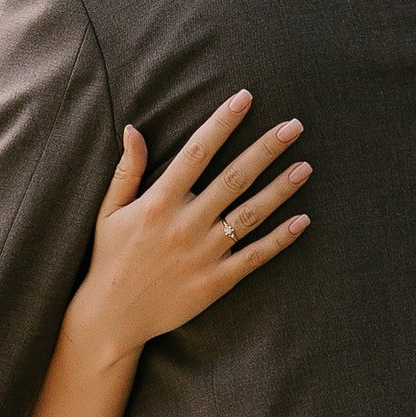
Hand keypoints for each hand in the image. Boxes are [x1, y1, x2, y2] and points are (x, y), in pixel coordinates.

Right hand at [71, 91, 311, 365]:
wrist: (111, 317)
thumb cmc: (110, 259)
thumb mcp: (109, 211)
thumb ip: (127, 170)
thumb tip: (134, 128)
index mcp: (158, 202)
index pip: (197, 153)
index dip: (222, 123)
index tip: (245, 98)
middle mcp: (185, 224)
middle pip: (234, 178)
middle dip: (266, 149)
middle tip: (294, 125)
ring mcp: (203, 254)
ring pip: (251, 214)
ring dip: (281, 189)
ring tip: (306, 166)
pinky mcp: (215, 282)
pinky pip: (254, 256)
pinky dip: (280, 239)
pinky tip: (303, 220)